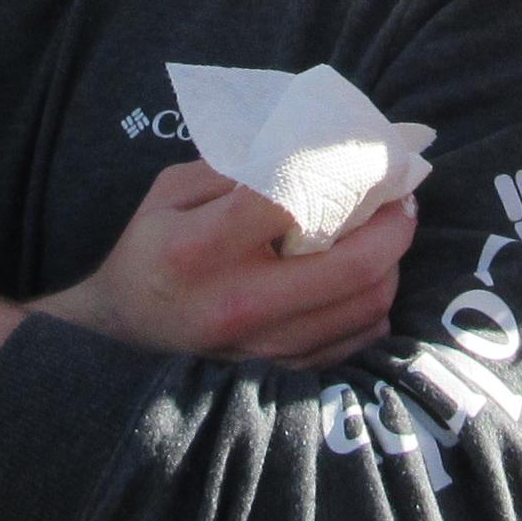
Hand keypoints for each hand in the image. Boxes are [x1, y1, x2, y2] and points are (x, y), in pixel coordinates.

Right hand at [36, 161, 411, 363]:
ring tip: (386, 234)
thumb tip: (318, 149)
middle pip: (354, 266)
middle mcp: (237, 303)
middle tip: (402, 198)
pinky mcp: (280, 371)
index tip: (376, 157)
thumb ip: (240, 168)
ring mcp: (262, 347)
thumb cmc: (150, 247)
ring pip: (367, 306)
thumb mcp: (172, 190)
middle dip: (395, 225)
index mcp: (201, 247)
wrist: (119, 328)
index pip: (294, 202)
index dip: (348, 173)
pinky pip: (357, 341)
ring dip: (391, 264)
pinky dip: (373, 304)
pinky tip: (364, 279)